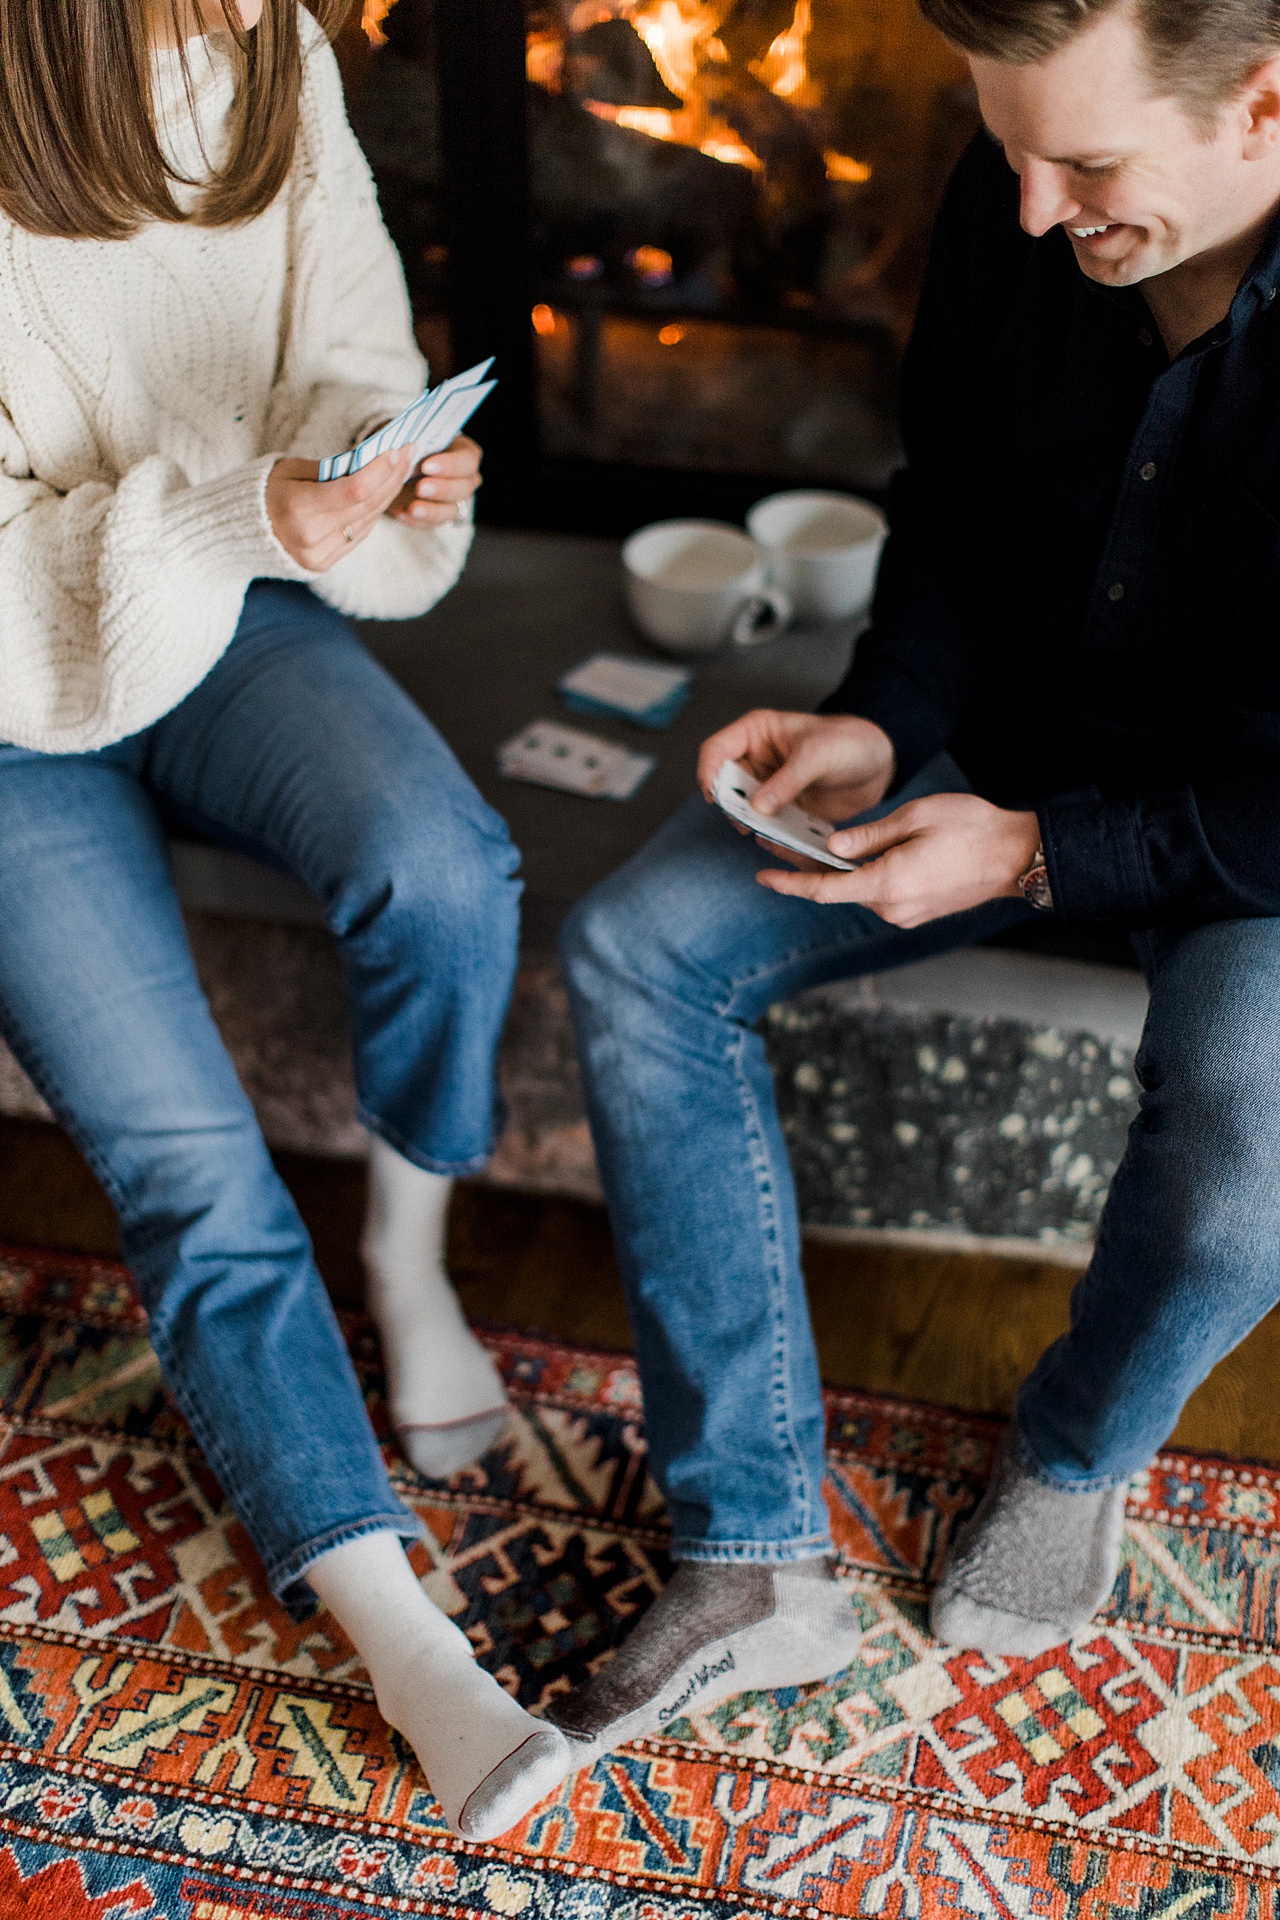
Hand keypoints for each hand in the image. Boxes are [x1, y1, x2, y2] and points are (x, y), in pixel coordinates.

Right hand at [266, 447, 411, 571]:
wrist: (240, 530)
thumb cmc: (265, 489)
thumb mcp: (289, 469)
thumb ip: (329, 469)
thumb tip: (370, 461)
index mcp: (298, 507)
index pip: (355, 490)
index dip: (381, 470)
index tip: (396, 450)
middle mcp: (310, 536)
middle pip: (366, 506)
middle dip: (391, 478)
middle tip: (407, 455)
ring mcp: (317, 555)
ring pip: (367, 522)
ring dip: (386, 496)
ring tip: (398, 471)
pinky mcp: (322, 564)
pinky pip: (358, 536)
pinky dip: (371, 515)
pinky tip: (381, 495)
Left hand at [387, 434, 482, 526]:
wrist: (395, 467)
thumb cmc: (407, 446)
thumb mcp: (407, 437)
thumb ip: (409, 440)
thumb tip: (400, 446)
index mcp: (463, 452)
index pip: (467, 460)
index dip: (450, 465)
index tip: (427, 467)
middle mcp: (465, 478)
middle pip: (464, 488)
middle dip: (442, 489)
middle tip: (420, 488)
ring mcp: (455, 501)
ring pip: (452, 510)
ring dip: (432, 511)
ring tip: (413, 509)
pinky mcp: (439, 517)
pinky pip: (432, 524)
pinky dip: (417, 521)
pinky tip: (402, 514)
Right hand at [697, 709, 896, 821]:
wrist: (878, 764)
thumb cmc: (849, 743)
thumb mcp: (818, 756)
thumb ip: (787, 781)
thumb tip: (757, 808)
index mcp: (756, 733)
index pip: (715, 750)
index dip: (709, 773)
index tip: (717, 798)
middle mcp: (755, 759)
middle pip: (724, 785)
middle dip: (731, 805)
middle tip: (746, 823)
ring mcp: (766, 786)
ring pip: (742, 809)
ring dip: (749, 824)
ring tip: (766, 834)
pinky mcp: (781, 808)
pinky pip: (765, 825)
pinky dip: (769, 835)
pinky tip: (781, 842)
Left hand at [756, 791, 1041, 925]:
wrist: (1017, 857)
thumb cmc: (972, 828)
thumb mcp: (915, 817)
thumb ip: (869, 835)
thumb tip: (832, 845)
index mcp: (888, 883)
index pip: (824, 889)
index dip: (790, 883)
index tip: (763, 875)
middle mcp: (893, 907)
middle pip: (838, 891)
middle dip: (810, 870)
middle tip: (781, 844)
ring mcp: (906, 915)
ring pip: (860, 892)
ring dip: (842, 872)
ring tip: (821, 843)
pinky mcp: (917, 914)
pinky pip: (880, 895)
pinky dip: (865, 878)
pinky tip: (860, 857)